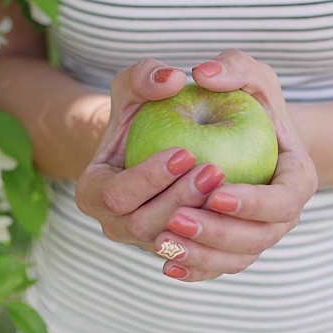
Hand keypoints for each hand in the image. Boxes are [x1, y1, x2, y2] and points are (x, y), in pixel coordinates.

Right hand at [75, 59, 226, 253]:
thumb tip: (172, 80)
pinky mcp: (174, 250)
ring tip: (227, 185)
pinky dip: (215, 241)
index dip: (148, 179)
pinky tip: (239, 214)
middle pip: (143, 226)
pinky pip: (195, 259)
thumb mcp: (136, 84)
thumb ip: (145, 74)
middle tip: (214, 170)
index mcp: (93, 192)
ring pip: (173, 245)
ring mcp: (145, 242)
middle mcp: (115, 224)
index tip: (184, 152)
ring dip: (202, 221)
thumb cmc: (144, 113)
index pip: (115, 196)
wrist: (159, 144)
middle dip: (179, 200)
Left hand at [153, 50, 317, 280]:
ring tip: (164, 239)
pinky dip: (194, 270)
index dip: (252, 204)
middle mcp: (281, 215)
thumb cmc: (244, 102)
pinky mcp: (230, 247)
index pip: (284, 202)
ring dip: (200, 255)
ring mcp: (256, 234)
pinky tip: (166, 262)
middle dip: (218, 234)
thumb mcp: (245, 73)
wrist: (236, 134)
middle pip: (258, 240)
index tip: (214, 193)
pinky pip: (215, 268)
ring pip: (235, 260)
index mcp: (297, 178)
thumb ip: (231, 66)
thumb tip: (201, 75)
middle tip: (177, 219)